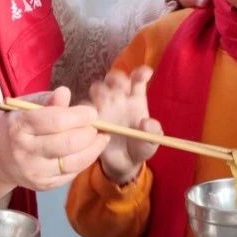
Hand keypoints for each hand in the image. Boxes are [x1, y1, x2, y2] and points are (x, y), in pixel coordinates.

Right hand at [0, 86, 108, 189]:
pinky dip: (84, 160)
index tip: (90, 112)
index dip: (80, 116)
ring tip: (99, 137)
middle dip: (90, 132)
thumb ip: (45, 100)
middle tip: (96, 124)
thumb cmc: (9, 127)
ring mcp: (35, 172)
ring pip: (75, 162)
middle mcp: (26, 152)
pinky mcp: (43, 185)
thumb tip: (65, 93)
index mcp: (20, 127)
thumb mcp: (21, 106)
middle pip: (69, 143)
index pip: (57, 121)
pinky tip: (87, 150)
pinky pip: (72, 174)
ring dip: (94, 148)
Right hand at [91, 67, 161, 183]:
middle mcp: (118, 99)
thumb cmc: (140, 148)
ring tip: (105, 104)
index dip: (141, 73)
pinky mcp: (90, 118)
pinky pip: (83, 108)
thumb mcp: (152, 142)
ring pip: (97, 88)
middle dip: (116, 79)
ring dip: (100, 92)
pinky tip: (93, 118)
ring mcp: (103, 107)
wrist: (124, 164)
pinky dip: (85, 109)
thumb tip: (146, 122)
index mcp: (136, 99)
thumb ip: (153, 132)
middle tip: (120, 89)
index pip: (137, 79)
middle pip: (114, 78)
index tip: (145, 75)